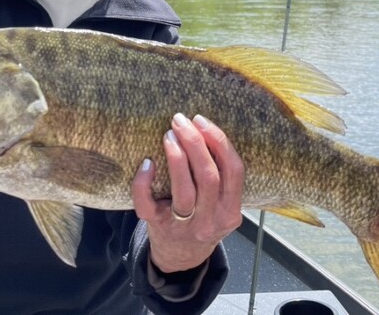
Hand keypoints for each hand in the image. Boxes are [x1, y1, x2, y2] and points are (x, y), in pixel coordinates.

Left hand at [131, 113, 243, 272]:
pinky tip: (147, 163)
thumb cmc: (202, 219)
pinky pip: (147, 204)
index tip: (202, 121)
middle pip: (209, 176)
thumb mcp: (221, 206)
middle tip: (181, 121)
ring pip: (184, 190)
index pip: (234, 171)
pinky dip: (144, 182)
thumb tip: (205, 130)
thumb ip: (222, 179)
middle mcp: (211, 221)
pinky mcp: (157, 227)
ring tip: (169, 135)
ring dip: (176, 156)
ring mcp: (184, 226)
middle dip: (195, 143)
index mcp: (231, 211)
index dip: (219, 142)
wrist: (180, 258)